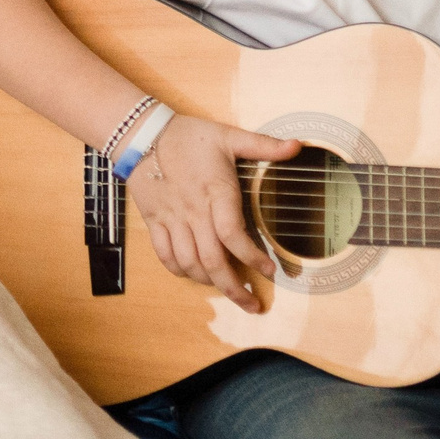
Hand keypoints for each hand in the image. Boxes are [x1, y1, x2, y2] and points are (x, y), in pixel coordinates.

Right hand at [126, 114, 301, 312]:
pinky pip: (165, 255)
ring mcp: (172, 218)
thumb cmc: (187, 135)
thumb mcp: (228, 136)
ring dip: (209, 282)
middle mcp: (193, 211)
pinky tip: (193, 274)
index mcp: (215, 193)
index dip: (253, 258)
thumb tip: (298, 146)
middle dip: (234, 289)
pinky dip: (179, 270)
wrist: (140, 133)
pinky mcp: (155, 221)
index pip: (233, 235)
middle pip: (212, 260)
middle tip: (252, 305)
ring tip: (226, 290)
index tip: (270, 270)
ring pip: (189, 263)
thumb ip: (264, 145)